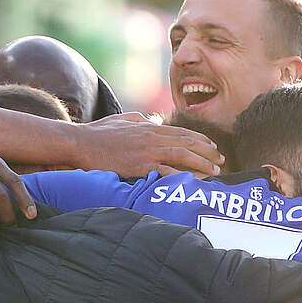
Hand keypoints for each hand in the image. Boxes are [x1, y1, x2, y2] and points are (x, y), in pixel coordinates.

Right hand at [74, 114, 222, 176]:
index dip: (200, 140)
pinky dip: (182, 177)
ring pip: (182, 156)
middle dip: (207, 152)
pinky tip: (193, 182)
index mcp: (148, 127)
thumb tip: (153, 122)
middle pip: (187, 143)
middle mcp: (151, 137)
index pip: (181, 132)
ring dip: (201, 164)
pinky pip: (166, 172)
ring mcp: (146, 151)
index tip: (212, 147)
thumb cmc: (98, 133)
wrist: (80, 143)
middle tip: (221, 160)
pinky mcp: (139, 166)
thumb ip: (140, 120)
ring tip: (214, 172)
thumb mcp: (122, 119)